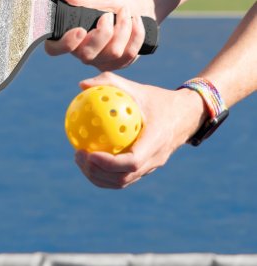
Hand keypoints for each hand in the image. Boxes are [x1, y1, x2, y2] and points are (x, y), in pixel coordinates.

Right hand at [45, 0, 154, 70]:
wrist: (136, 6)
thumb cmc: (111, 2)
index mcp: (69, 36)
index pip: (54, 49)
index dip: (65, 44)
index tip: (80, 30)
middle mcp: (81, 53)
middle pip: (87, 55)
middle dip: (103, 33)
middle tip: (108, 15)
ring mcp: (100, 61)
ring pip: (113, 53)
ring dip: (123, 28)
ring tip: (125, 12)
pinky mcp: (118, 64)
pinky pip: (129, 54)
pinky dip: (136, 33)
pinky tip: (136, 21)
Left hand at [73, 72, 207, 188]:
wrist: (186, 115)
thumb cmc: (158, 99)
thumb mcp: (137, 88)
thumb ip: (110, 83)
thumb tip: (82, 85)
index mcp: (156, 141)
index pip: (132, 161)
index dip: (109, 163)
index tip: (89, 153)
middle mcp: (155, 159)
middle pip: (123, 178)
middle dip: (97, 172)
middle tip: (78, 155)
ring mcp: (151, 167)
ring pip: (122, 182)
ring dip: (98, 176)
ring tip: (80, 159)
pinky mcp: (146, 169)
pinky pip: (123, 177)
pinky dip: (104, 174)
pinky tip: (89, 158)